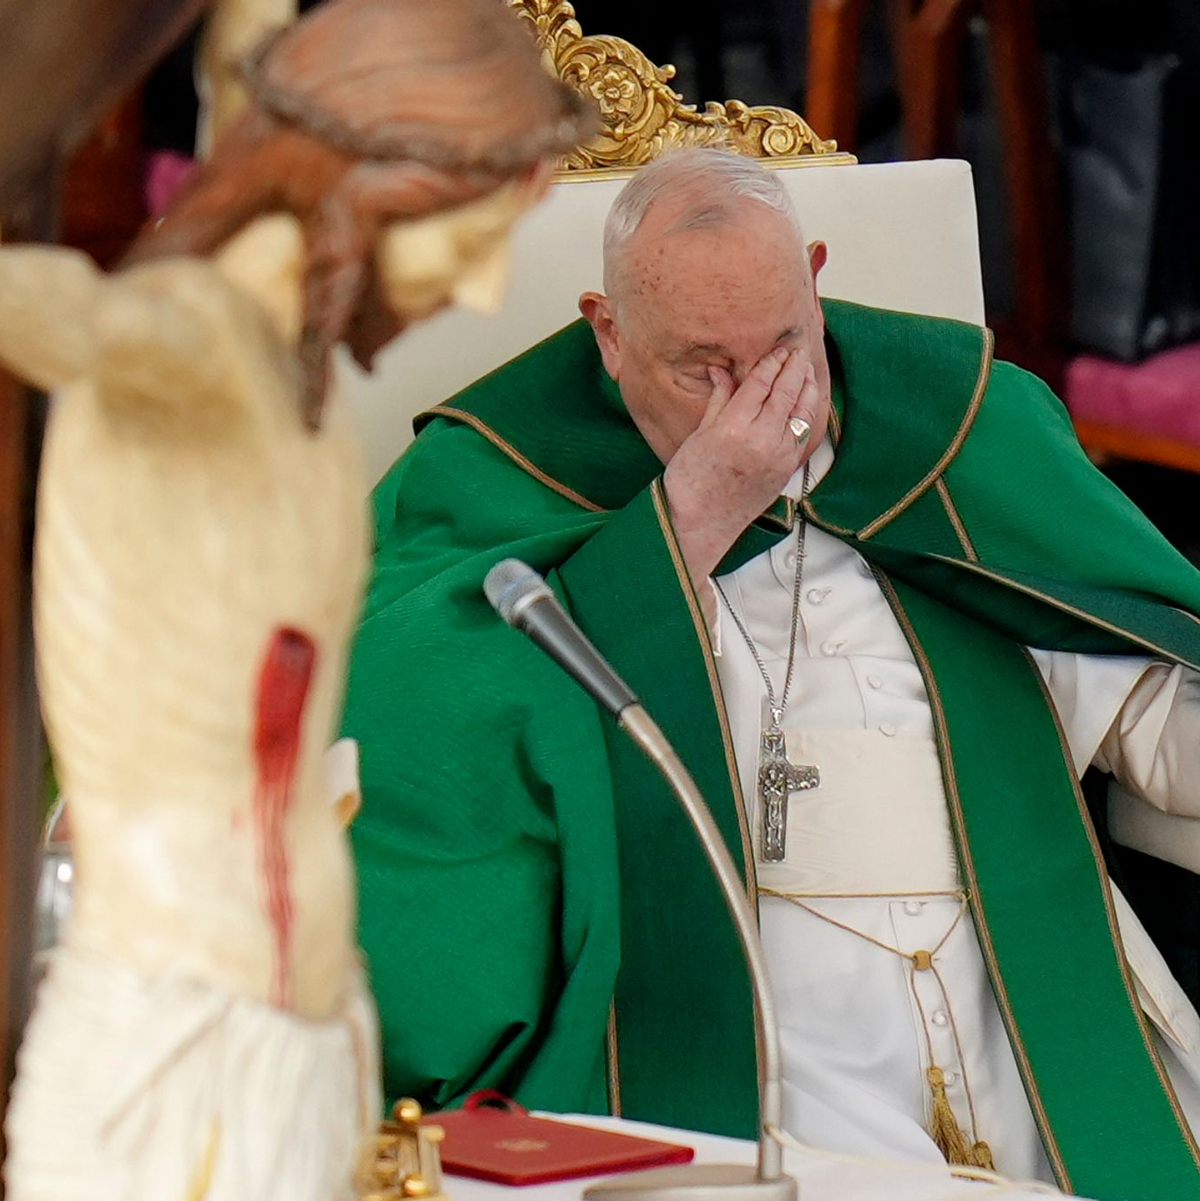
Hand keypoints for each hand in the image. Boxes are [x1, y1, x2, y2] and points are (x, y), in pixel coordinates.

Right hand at [663, 346, 819, 581]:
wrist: (699, 522)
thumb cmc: (691, 482)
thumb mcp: (700, 433)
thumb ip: (719, 399)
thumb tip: (721, 370)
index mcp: (734, 427)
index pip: (761, 383)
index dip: (771, 362)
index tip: (777, 350)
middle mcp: (760, 440)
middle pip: (786, 392)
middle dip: (794, 368)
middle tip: (797, 351)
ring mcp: (777, 457)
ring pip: (801, 412)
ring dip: (807, 387)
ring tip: (806, 370)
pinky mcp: (786, 471)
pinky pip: (802, 434)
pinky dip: (806, 414)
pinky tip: (805, 402)